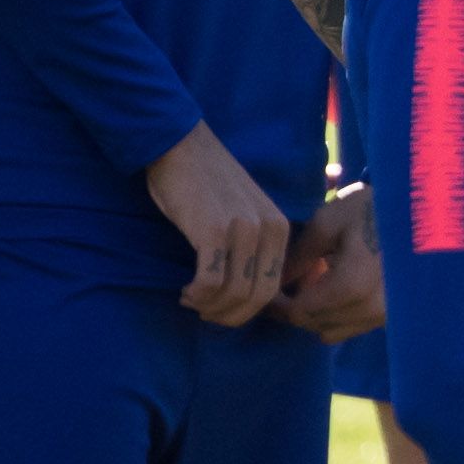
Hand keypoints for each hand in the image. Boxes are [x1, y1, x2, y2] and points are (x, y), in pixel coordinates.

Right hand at [144, 122, 289, 326]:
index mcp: (280, 227)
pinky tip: (186, 290)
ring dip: (209, 307)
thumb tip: (251, 295)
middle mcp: (269, 228)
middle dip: (228, 316)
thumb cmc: (208, 185)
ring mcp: (243, 228)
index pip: (273, 288)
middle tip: (204, 312)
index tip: (221, 309)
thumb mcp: (247, 214)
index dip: (246, 310)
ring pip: (233, 293)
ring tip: (191, 299)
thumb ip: (256, 246)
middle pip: (256, 297)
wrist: (183, 148)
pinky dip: (197, 295)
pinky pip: (210, 281)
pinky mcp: (213, 229)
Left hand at [273, 178, 385, 342]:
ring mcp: (385, 315)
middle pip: (313, 324)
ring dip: (317, 312)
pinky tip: (341, 286)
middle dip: (295, 305)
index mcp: (350, 287)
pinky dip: (339, 312)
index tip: (266, 288)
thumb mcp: (329, 221)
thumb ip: (298, 256)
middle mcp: (369, 310)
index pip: (298, 312)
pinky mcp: (394, 314)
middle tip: (288, 282)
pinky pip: (354, 325)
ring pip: (332, 330)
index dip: (276, 303)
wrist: (429, 210)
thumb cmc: (377, 208)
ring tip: (316, 283)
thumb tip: (277, 282)